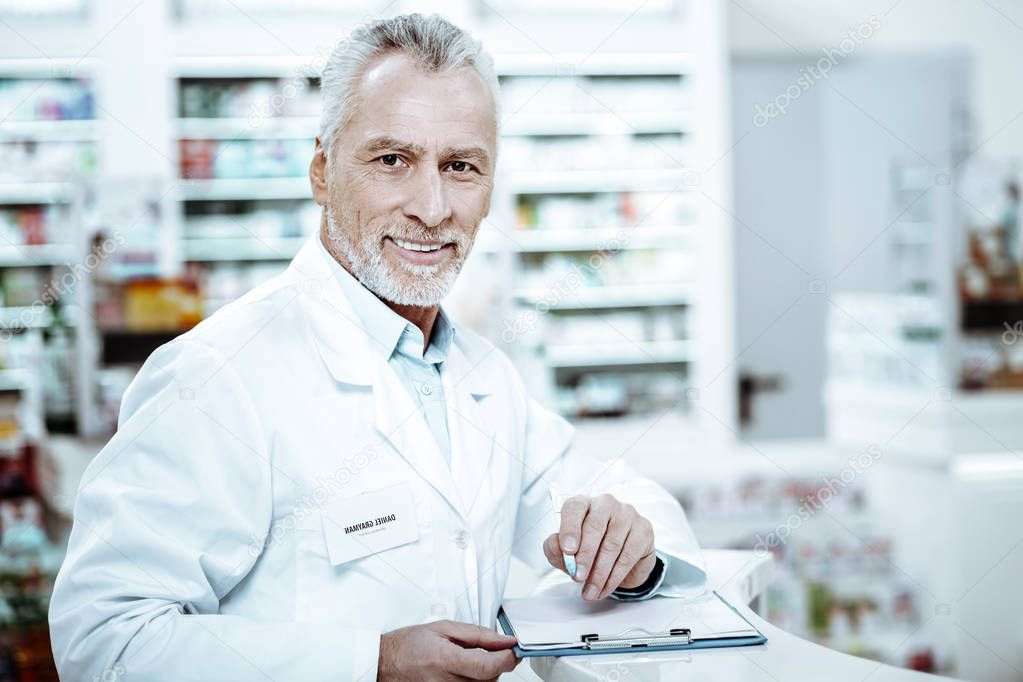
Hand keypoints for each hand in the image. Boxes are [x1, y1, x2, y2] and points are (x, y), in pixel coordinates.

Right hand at [377, 620, 518, 680]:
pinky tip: (465, 672)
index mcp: (444, 660)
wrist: (385, 663)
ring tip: (469, 661)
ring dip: (486, 675)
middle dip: (497, 664)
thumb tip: (504, 640)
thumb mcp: (444, 628)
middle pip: (490, 680)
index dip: (507, 659)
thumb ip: (478, 634)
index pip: (487, 667)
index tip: (513, 650)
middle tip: (490, 650)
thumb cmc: (409, 645)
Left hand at [543, 493, 655, 600]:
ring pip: (612, 545)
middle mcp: (606, 504)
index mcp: (584, 504)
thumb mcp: (567, 553)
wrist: (622, 562)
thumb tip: (555, 545)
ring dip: (599, 573)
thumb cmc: (591, 551)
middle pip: (594, 526)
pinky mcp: (643, 530)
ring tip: (590, 590)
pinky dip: (614, 577)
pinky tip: (605, 588)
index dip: (570, 528)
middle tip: (578, 577)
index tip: (567, 550)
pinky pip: (628, 556)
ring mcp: (627, 515)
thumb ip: (555, 548)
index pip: (575, 507)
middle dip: (585, 556)